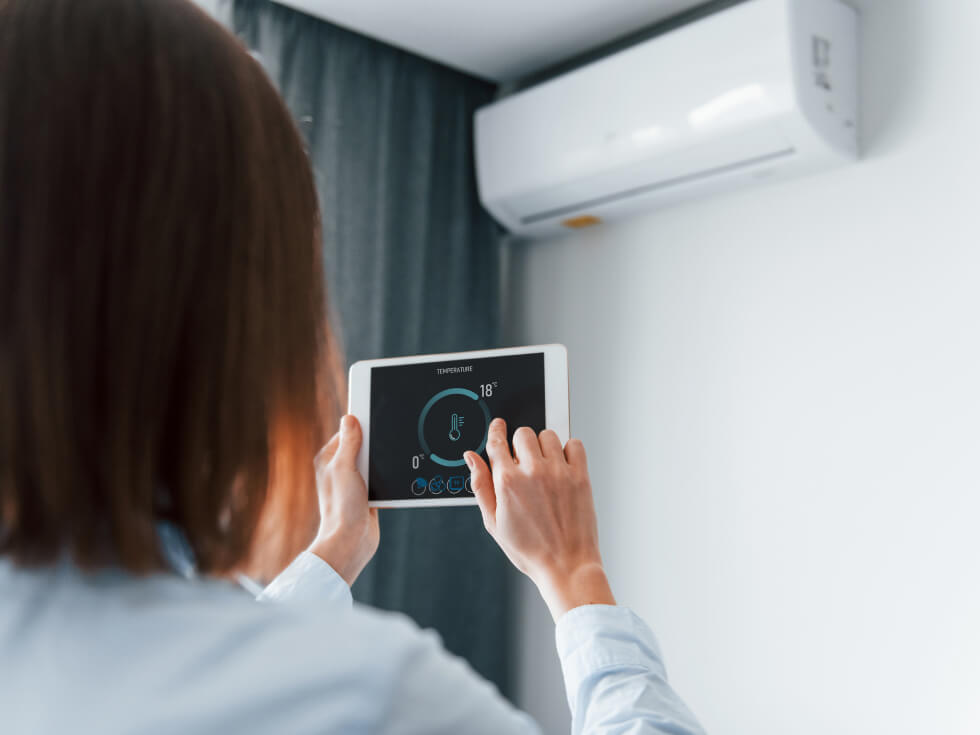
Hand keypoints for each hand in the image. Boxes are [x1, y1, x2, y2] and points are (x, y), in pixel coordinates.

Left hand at [308, 415, 378, 584]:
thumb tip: (350, 418)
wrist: (351, 542)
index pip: (346, 432)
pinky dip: (386, 477)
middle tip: (382, 445)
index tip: (375, 417)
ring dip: (381, 463)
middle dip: (374, 445)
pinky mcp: (366, 494)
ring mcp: (353, 483)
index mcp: (328, 460)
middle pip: (362, 446)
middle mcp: (339, 470)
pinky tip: (390, 481)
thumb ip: (349, 443)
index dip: (361, 426)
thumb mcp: (345, 468)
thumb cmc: (342, 508)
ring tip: (382, 467)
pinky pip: (380, 478)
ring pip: (373, 462)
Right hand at [465, 419, 614, 619]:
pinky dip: (569, 450)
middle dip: (520, 443)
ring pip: (548, 435)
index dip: (495, 430)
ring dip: (543, 445)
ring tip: (544, 465)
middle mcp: (533, 472)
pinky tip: (563, 465)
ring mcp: (558, 472)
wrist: (566, 566)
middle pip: (522, 433)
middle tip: (524, 460)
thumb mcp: (494, 522)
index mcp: (508, 482)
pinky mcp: (580, 476)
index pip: (497, 441)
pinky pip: (574, 444)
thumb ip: (481, 486)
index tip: (498, 426)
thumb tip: (471, 459)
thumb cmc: (531, 550)